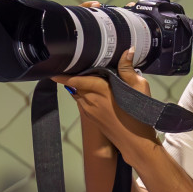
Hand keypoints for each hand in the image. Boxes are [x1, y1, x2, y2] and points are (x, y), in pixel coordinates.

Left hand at [54, 1, 156, 156]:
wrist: (136, 142)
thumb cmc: (139, 114)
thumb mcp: (139, 87)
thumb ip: (128, 68)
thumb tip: (128, 50)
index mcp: (102, 90)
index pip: (77, 80)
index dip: (63, 75)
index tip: (53, 69)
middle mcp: (91, 100)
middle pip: (75, 85)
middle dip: (73, 77)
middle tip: (74, 66)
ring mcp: (89, 111)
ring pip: (77, 94)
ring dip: (78, 86)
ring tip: (84, 77)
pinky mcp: (91, 118)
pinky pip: (81, 103)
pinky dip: (83, 95)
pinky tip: (92, 92)